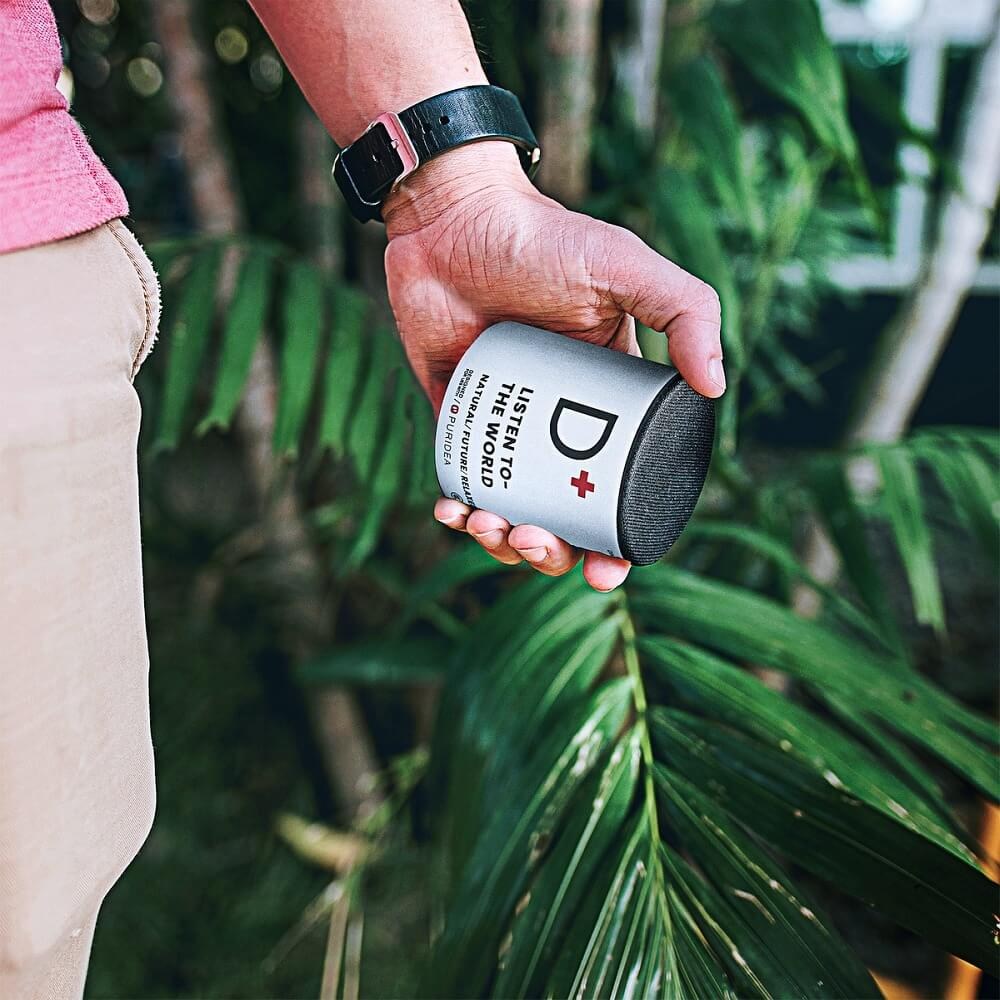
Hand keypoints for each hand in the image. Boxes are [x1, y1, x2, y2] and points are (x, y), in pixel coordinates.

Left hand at [383, 143, 724, 591]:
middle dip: (553, 552)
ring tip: (490, 527)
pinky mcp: (460, 422)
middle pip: (565, 517)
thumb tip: (717, 388)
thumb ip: (685, 309)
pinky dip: (459, 511)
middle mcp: (562, 426)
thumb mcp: (624, 266)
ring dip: (504, 543)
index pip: (623, 489)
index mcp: (612, 405)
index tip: (609, 571)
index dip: (619, 543)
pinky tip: (453, 512)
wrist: (450, 220)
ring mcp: (508, 429)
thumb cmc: (541, 239)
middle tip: (535, 544)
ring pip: (512, 512)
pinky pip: (462, 483)